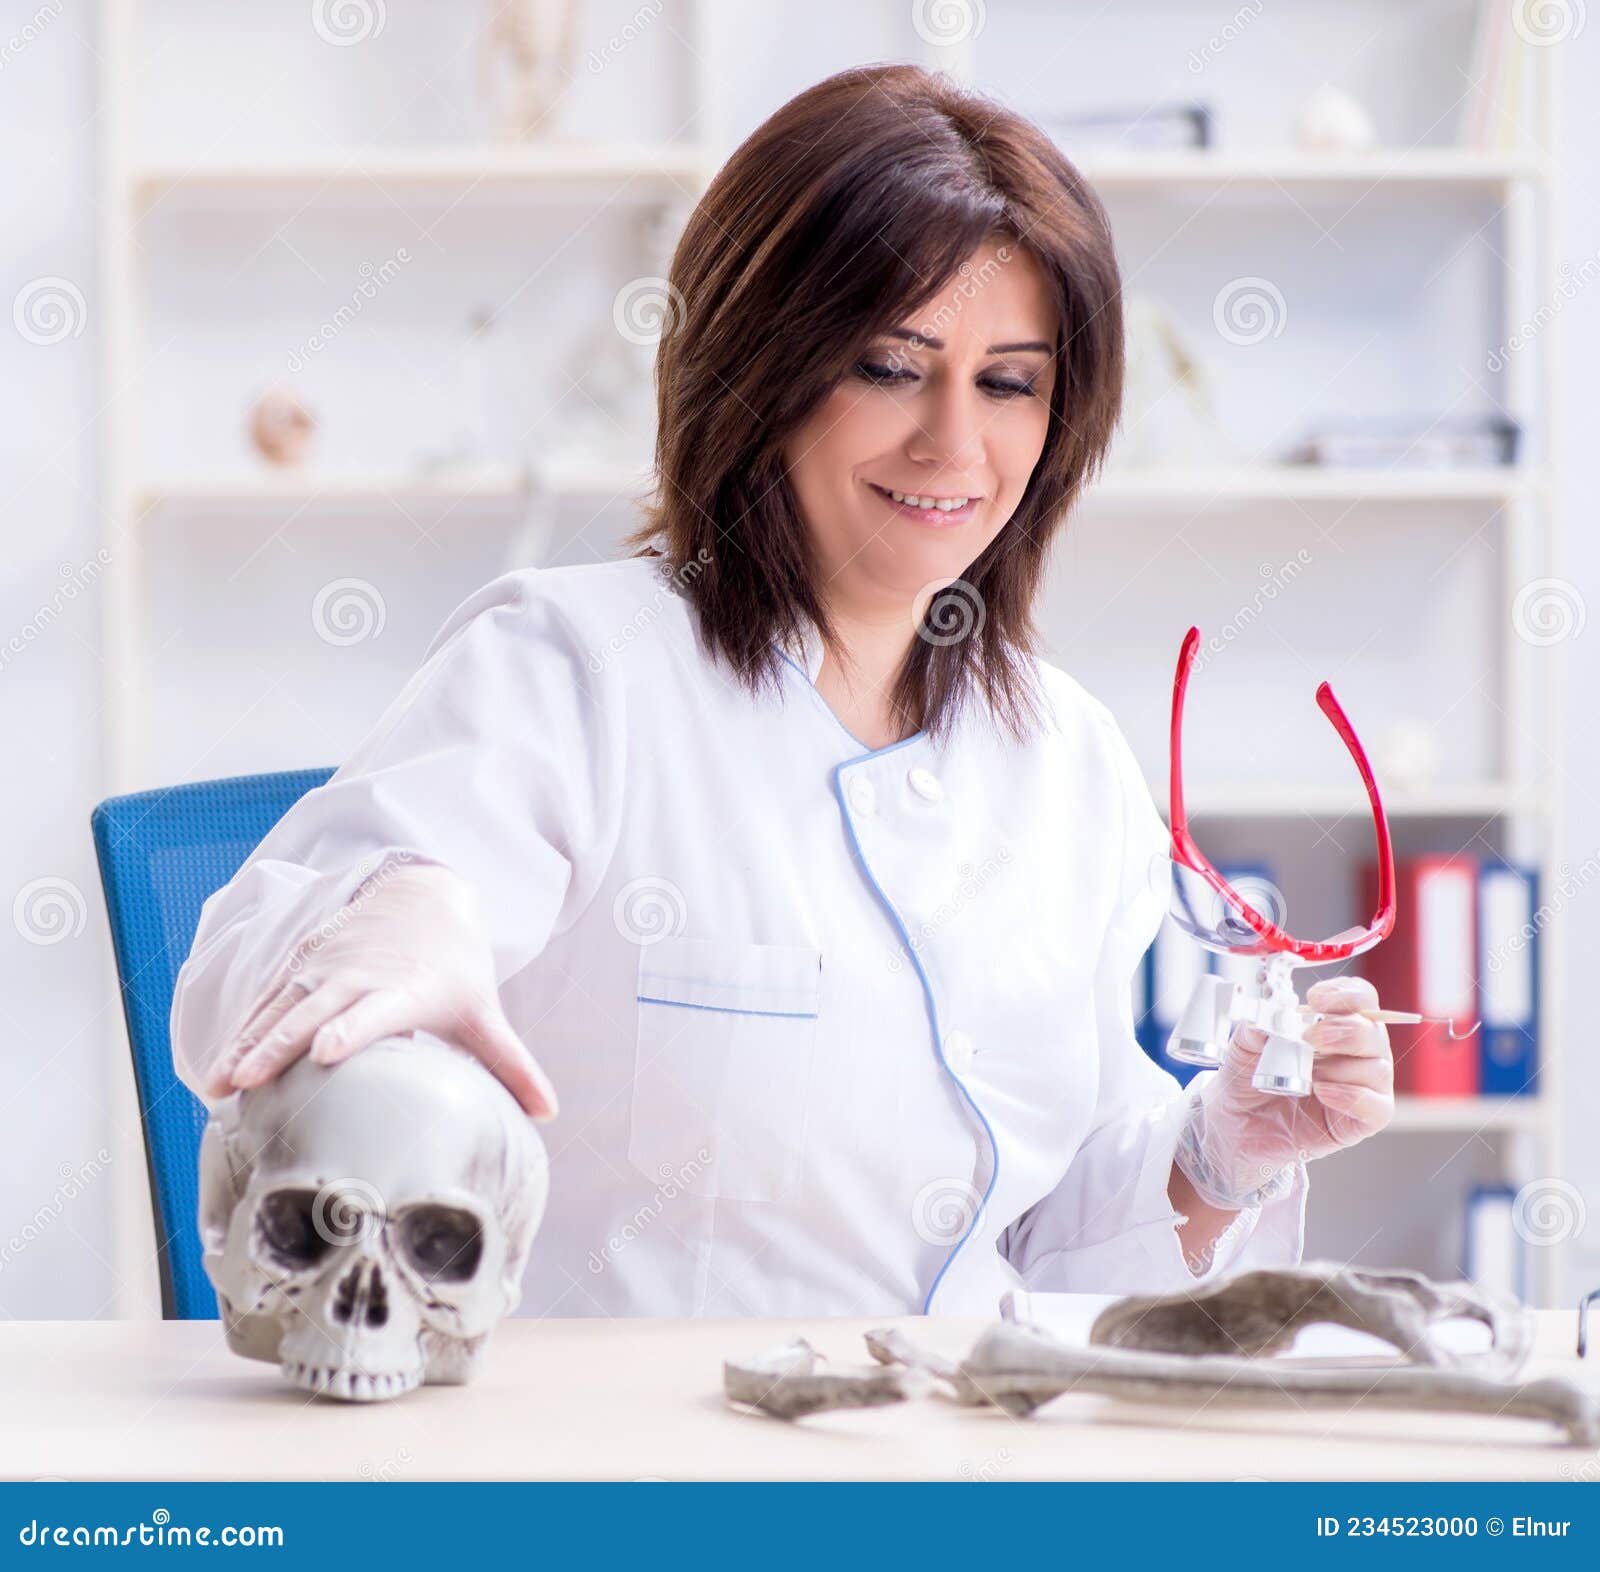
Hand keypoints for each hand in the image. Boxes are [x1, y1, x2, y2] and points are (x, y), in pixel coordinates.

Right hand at [203, 859, 557, 1118]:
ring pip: (278, 1007)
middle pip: (313, 1011)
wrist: (422, 895)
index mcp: (403, 988)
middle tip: (247, 1079)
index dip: (353, 1029)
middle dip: (279, 1043)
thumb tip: (549, 1111)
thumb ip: (511, 1063)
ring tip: (219, 1086)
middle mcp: (356, 975)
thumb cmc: (454, 965)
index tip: (327, 1051)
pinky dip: (241, 1031)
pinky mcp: (303, 965)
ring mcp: (324, 968)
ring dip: (247, 1044)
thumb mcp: (482, 1010)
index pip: (376, 1010)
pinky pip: (265, 1000)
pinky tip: (217, 1069)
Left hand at [1176, 974, 1393, 1208]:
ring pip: (1376, 1067)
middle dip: (1344, 1029)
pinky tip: (1322, 1091)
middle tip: (1311, 1037)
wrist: (1235, 1130)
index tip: (1316, 998)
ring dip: (1340, 1066)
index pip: (1360, 999)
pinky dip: (1352, 1096)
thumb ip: (1252, 1031)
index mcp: (1332, 1026)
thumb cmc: (1247, 1083)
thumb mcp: (1242, 1051)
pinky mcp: (1358, 1123)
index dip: (1346, 994)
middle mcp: (1354, 1054)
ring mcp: (1360, 1088)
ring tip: (1307, 1073)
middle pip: (1373, 1031)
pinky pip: (1377, 1107)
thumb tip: (1267, 1018)